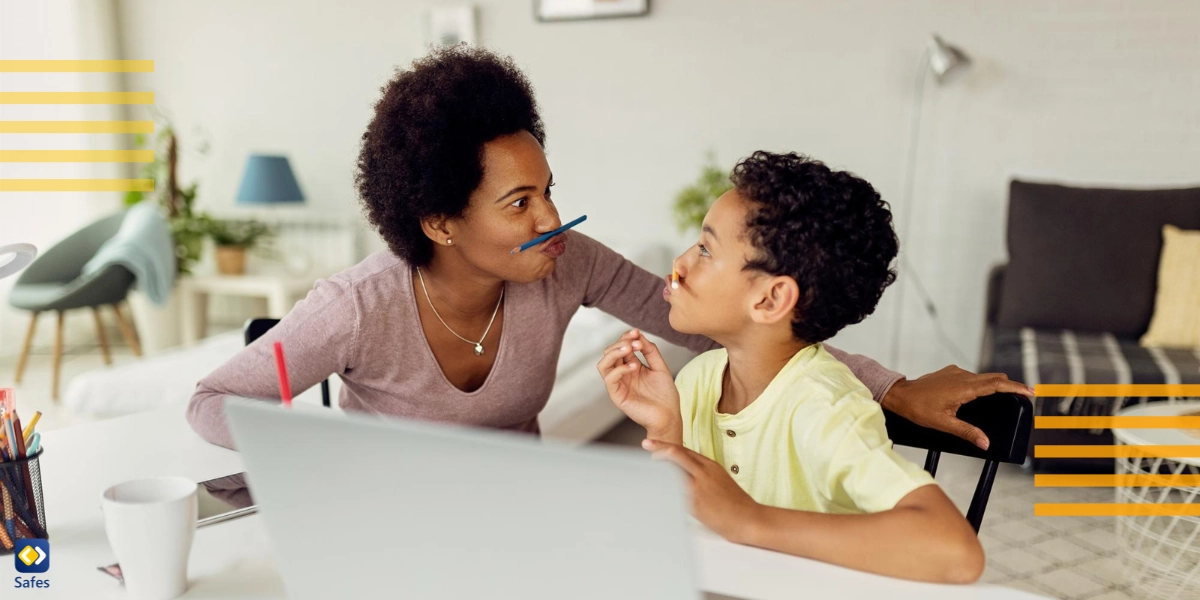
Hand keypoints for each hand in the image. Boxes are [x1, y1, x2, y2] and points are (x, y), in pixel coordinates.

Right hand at [596, 329, 680, 441]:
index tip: (637, 332)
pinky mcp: (617, 396)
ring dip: (614, 353)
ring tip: (629, 348)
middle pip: (609, 352)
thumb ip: (650, 351)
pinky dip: (619, 369)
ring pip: (603, 364)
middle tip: (635, 341)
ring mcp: (618, 385)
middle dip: (620, 342)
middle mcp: (622, 374)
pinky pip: (609, 379)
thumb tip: (639, 335)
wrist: (669, 416)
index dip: (627, 337)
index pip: (621, 347)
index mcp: (631, 366)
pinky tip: (633, 366)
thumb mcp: (660, 367)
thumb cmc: (666, 395)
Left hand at [642, 439, 760, 542]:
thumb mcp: (720, 479)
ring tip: (649, 470)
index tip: (651, 444)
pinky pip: (675, 492)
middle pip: (677, 454)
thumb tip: (683, 471)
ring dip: (659, 468)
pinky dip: (664, 488)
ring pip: (673, 470)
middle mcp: (704, 472)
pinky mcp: (696, 503)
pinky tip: (655, 488)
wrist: (749, 519)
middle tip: (646, 445)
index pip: (683, 450)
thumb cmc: (735, 502)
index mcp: (710, 466)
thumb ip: (703, 473)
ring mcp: (699, 487)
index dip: (665, 446)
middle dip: (658, 449)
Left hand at [881, 365, 1034, 449]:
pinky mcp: (951, 372)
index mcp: (964, 388)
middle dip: (1009, 386)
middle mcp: (962, 376)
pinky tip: (978, 395)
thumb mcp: (944, 424)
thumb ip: (967, 432)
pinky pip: (971, 376)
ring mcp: (956, 372)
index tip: (1030, 391)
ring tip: (1004, 397)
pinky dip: (980, 384)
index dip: (1015, 388)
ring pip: (983, 376)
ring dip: (994, 385)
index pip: (996, 385)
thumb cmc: (918, 408)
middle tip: (1022, 396)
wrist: (901, 395)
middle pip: (994, 378)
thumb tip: (985, 443)